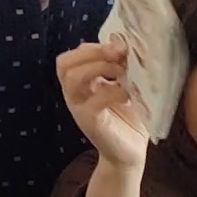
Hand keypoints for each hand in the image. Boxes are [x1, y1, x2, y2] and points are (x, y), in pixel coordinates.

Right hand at [56, 39, 149, 170]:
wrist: (131, 151)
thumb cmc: (130, 117)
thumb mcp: (126, 85)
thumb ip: (122, 67)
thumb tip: (124, 45)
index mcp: (81, 83)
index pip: (73, 56)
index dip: (93, 47)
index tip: (120, 46)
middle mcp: (74, 93)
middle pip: (64, 63)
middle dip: (92, 52)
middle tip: (118, 53)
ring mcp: (79, 108)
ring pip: (73, 78)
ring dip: (99, 67)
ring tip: (121, 72)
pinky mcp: (90, 122)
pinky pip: (94, 101)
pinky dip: (113, 92)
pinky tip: (128, 94)